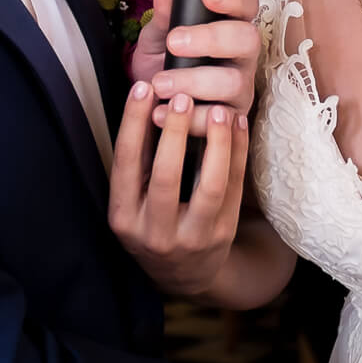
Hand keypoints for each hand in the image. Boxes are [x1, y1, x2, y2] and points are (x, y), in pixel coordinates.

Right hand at [108, 80, 248, 296]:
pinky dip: (237, 154)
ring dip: (216, 143)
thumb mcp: (130, 202)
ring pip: (209, 185)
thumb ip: (137, 161)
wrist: (183, 274)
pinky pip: (235, 189)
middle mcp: (155, 232)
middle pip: (166, 176)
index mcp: (124, 218)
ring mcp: (193, 237)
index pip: (125, 163)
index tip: (142, 88)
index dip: (133, 122)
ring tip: (218, 110)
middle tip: (182, 96)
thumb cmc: (151, 223)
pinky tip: (237, 126)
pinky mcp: (223, 234)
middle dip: (174, 131)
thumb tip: (148, 98)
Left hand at [128, 0, 260, 124]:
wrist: (153, 101)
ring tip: (161, 83)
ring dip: (194, 81)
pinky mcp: (233, 118)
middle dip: (211, 39)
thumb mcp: (157, 36)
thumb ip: (164, 14)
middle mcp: (242, 55)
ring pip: (234, 81)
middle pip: (247, 39)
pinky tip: (162, 111)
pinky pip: (221, 119)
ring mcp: (241, 87)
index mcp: (229, 25)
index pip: (246, 4)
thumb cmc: (165, 61)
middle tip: (174, 42)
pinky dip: (190, 117)